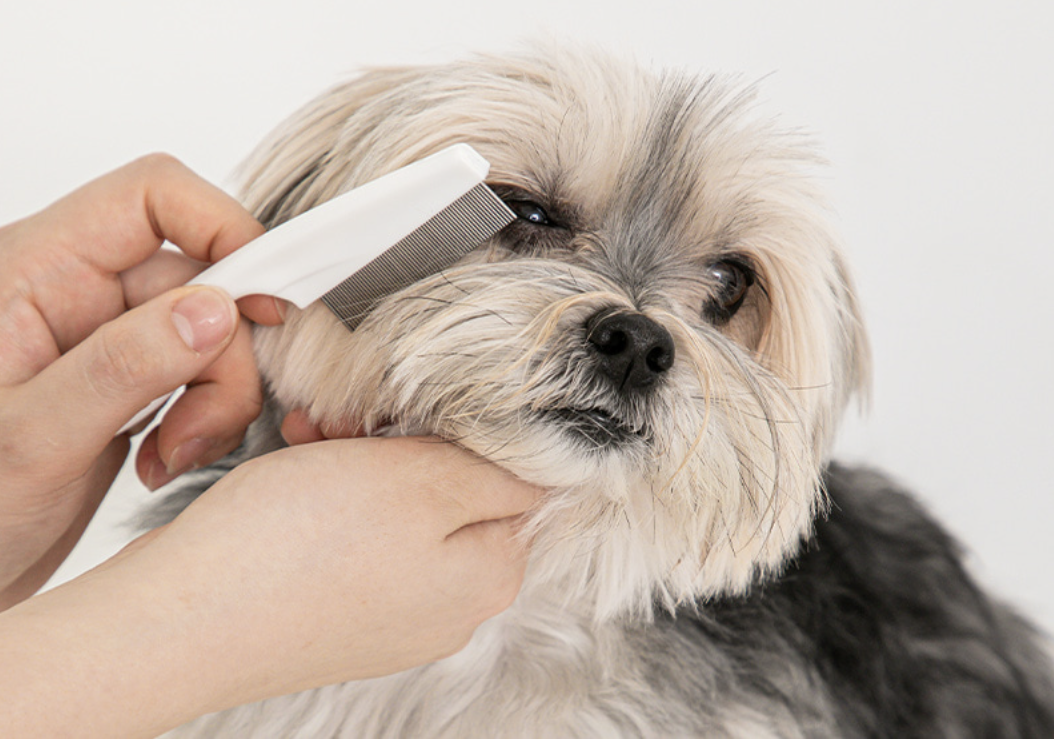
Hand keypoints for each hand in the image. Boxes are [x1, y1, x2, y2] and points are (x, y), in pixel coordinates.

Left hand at [0, 154, 279, 607]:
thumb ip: (124, 366)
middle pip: (200, 278)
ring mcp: (105, 340)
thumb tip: (217, 309)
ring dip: (217, 398)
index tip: (264, 306)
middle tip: (197, 428)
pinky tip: (164, 461)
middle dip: (223, 357)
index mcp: (34, 272)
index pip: (152, 197)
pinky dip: (205, 419)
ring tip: (172, 456)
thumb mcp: (33, 440)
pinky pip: (201, 376)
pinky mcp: (128, 383)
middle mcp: (75, 293)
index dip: (224, 228)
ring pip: (211, 332)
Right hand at [0, 436, 542, 736]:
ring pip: (399, 507)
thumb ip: (498, 470)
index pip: (520, 479)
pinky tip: (297, 473)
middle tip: (358, 422)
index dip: (470, 427)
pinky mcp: (341, 611)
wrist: (180, 620)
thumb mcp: (420, 480)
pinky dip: (331, 497)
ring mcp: (394, 614)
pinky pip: (356, 536)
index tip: (425, 408)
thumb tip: (547, 465)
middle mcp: (451, 604)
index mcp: (489, 575)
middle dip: (405, 440)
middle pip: (454, 491)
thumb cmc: (293, 550)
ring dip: (362, 461)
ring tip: (315, 442)